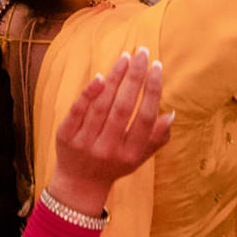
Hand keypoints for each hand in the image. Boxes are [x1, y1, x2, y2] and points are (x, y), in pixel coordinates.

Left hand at [46, 50, 174, 217]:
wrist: (80, 184)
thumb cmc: (115, 163)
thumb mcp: (139, 156)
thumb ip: (157, 138)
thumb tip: (172, 113)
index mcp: (130, 154)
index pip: (145, 118)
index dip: (152, 90)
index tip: (157, 66)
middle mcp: (108, 149)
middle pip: (124, 107)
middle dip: (135, 76)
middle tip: (143, 52)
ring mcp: (85, 143)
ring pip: (102, 105)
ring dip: (115, 77)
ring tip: (125, 57)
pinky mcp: (65, 137)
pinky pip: (78, 110)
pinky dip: (89, 92)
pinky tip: (102, 76)